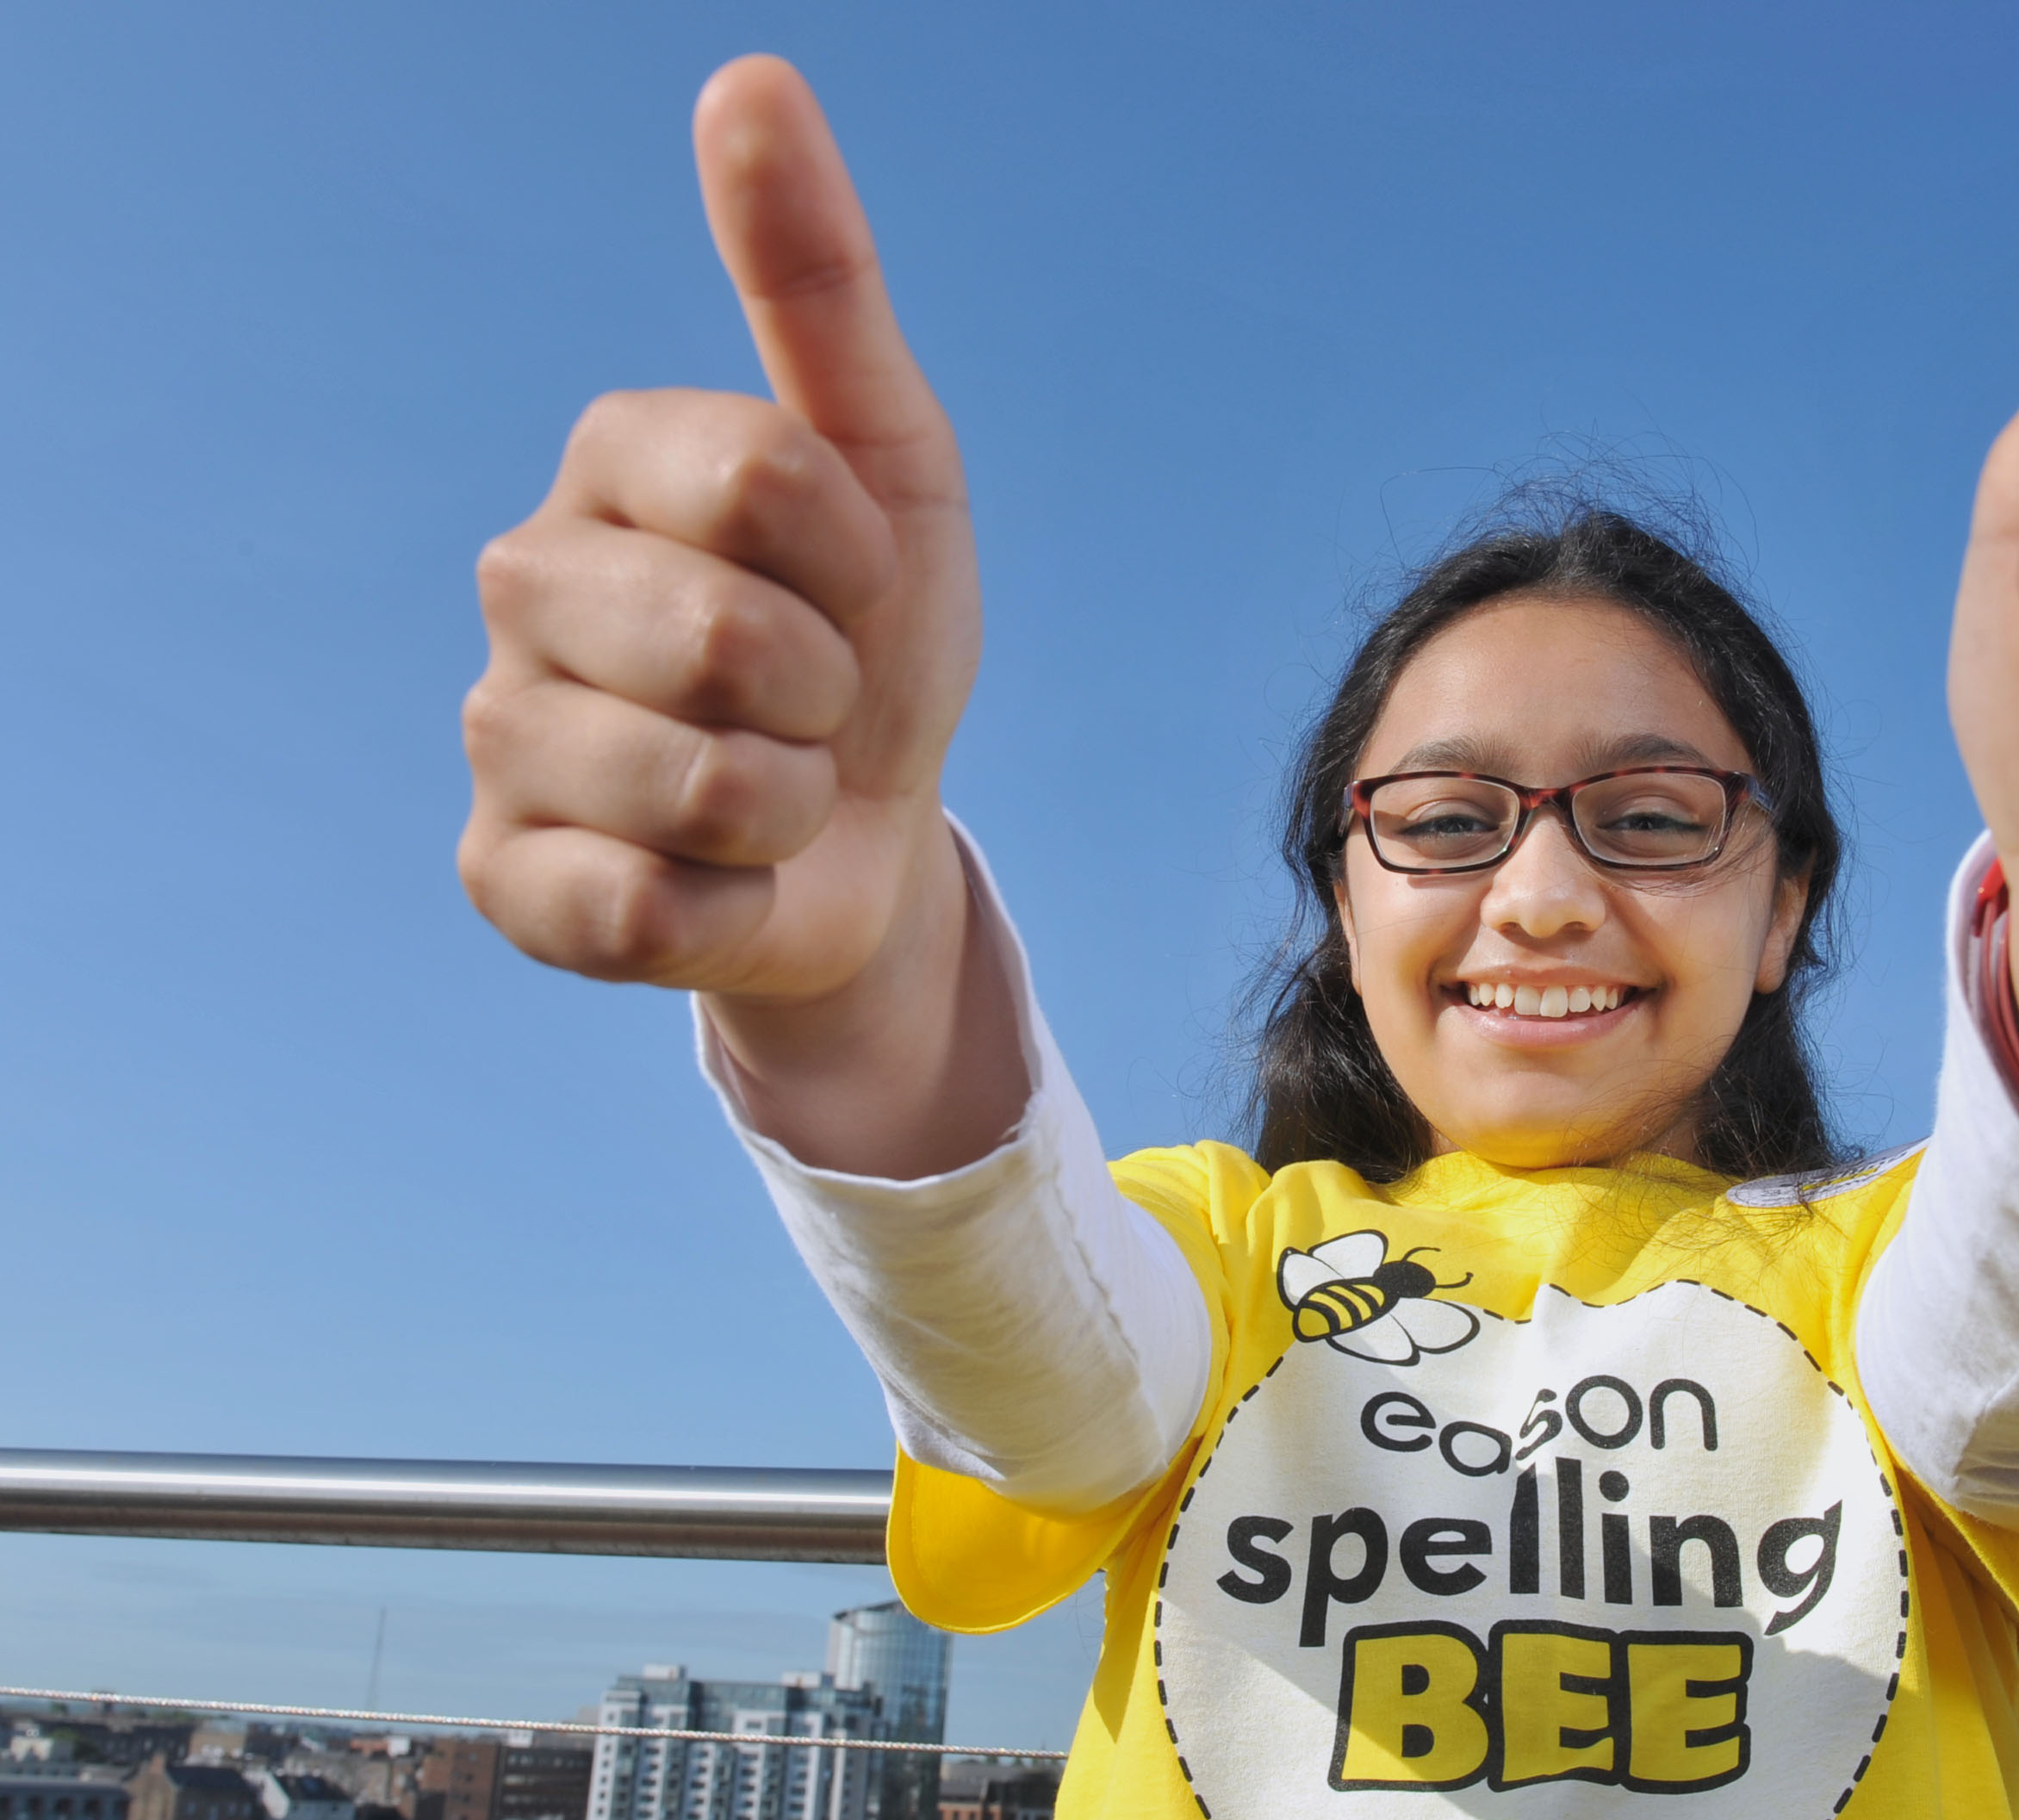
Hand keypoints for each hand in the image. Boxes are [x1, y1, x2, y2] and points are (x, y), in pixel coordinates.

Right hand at [460, 58, 1014, 1173]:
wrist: (872, 839)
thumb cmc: (875, 636)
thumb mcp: (890, 455)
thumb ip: (817, 279)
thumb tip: (749, 77)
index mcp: (612, 459)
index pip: (760, 474)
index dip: (859, 555)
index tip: (862, 582)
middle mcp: (525, 581)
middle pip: (725, 633)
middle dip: (829, 691)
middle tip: (817, 703)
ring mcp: (500, 735)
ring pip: (695, 784)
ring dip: (791, 807)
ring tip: (774, 792)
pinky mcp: (503, 879)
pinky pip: (643, 909)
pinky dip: (731, 908)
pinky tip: (716, 877)